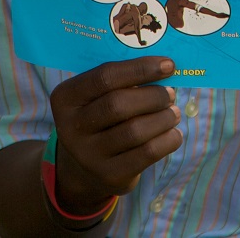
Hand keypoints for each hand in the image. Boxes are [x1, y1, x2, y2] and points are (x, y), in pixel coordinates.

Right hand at [47, 58, 181, 214]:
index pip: (105, 76)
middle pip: (118, 104)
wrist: (83, 168)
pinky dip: (167, 140)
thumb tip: (165, 69)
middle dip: (153, 96)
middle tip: (171, 94)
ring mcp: (88, 155)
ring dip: (163, 118)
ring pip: (135, 130)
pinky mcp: (110, 174)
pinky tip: (173, 133)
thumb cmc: (98, 118)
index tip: (168, 64)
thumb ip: (121, 81)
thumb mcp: (95, 98)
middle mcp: (71, 127)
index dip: (140, 68)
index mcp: (65, 98)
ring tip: (174, 112)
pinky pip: (146, 153)